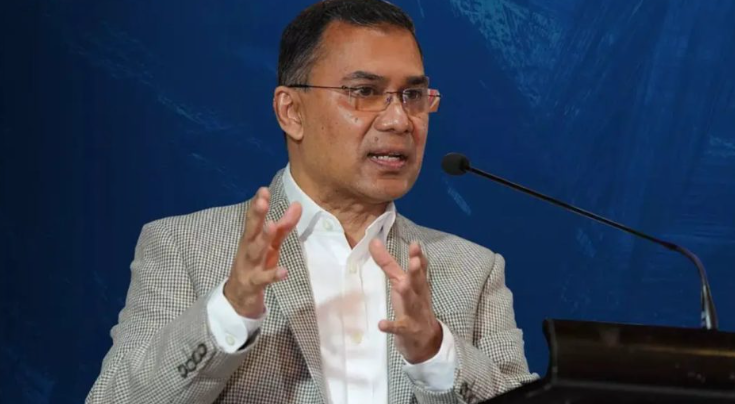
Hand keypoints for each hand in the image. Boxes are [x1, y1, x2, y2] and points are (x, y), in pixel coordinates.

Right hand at [224, 187, 301, 317]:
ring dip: (263, 239)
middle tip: (262, 202)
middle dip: (256, 216)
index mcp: (251, 239)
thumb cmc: (255, 266)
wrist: (237, 299)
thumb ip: (284, 227)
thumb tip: (297, 205)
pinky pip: (263, 279)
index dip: (258, 204)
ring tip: (272, 226)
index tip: (263, 190)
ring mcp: (249, 267)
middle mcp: (247, 250)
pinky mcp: (253, 285)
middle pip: (251, 231)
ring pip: (255, 252)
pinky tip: (284, 271)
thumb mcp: (271, 246)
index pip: (254, 219)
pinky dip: (273, 275)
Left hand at [369, 239, 441, 363]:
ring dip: (407, 294)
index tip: (415, 243)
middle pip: (418, 282)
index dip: (417, 256)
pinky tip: (381, 324)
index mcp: (417, 285)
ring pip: (411, 303)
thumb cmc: (412, 306)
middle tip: (415, 260)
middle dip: (416, 271)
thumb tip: (374, 241)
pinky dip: (391, 326)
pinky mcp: (407, 331)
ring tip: (401, 286)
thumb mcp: (404, 283)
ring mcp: (414, 314)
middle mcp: (418, 296)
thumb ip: (390, 263)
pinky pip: (399, 329)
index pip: (419, 268)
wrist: (426, 341)